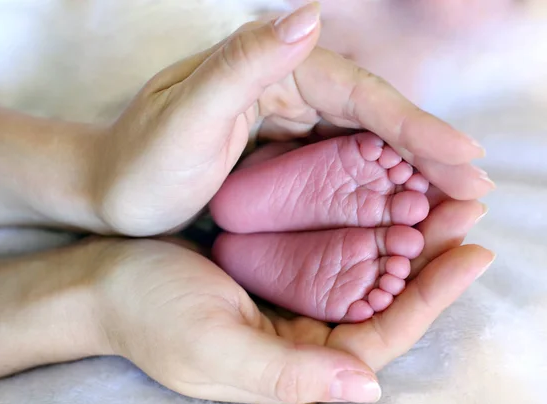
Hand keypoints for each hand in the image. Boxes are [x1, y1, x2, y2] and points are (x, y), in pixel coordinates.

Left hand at [91, 2, 491, 236]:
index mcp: (271, 67)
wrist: (109, 191)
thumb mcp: (184, 117)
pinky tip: (402, 205)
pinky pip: (342, 164)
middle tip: (475, 188)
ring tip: (454, 201)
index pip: (359, 94)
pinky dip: (377, 183)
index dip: (415, 125)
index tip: (465, 158)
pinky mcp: (283, 151)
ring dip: (412, 170)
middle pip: (373, 116)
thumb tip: (311, 13)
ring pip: (365, 140)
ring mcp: (287, 119)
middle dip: (427, 150)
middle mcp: (286, 85)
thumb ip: (242, 64)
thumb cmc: (139, 163)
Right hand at [93, 198, 492, 403]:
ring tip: (437, 198)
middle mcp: (301, 341)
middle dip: (427, 261)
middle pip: (381, 303)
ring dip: (400, 238)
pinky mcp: (274, 273)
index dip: (429, 299)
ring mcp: (288, 304)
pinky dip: (359, 226)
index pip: (380, 338)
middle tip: (464, 211)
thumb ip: (287, 377)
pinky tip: (380, 198)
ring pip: (362, 274)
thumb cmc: (149, 315)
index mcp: (295, 370)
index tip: (471, 253)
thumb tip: (368, 387)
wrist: (103, 282)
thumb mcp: (213, 349)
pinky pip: (330, 252)